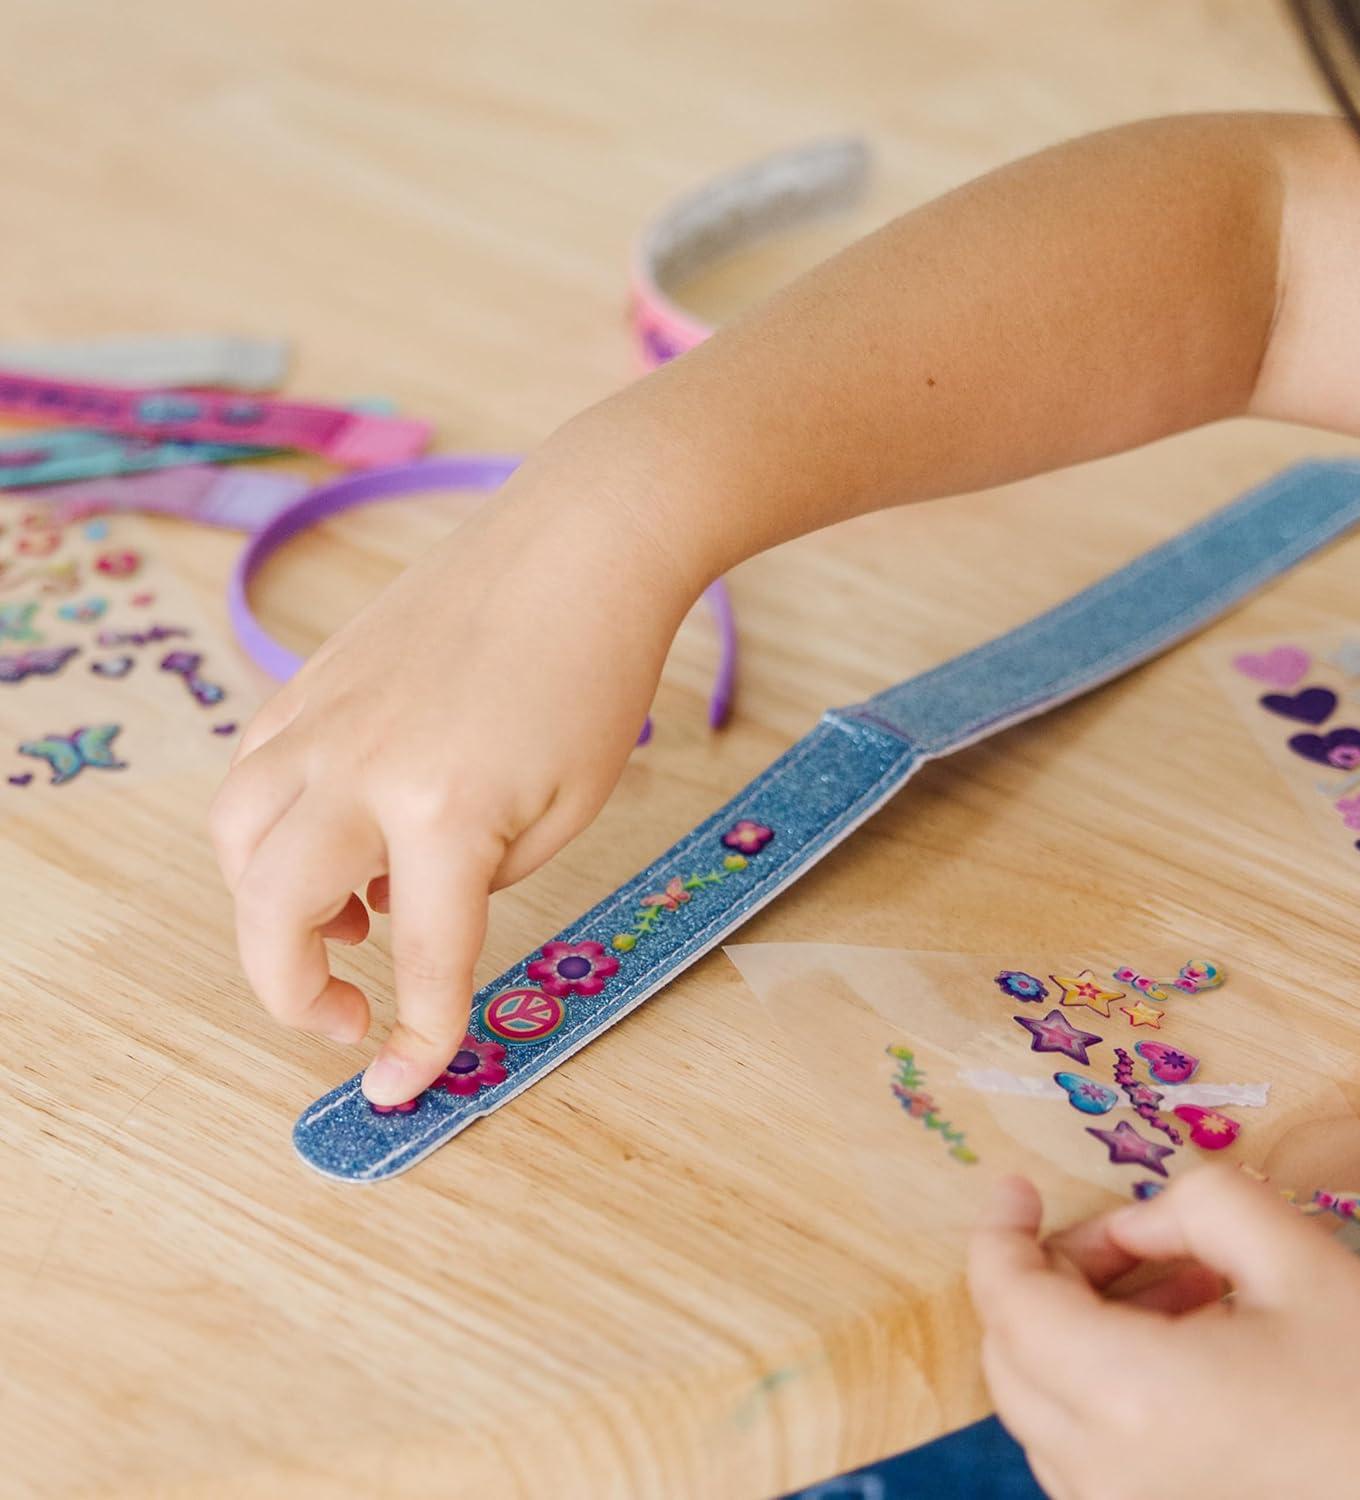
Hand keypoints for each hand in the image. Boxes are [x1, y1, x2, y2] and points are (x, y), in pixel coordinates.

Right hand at [211, 420, 705, 1103]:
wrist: (575, 544)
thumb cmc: (595, 675)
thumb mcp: (566, 808)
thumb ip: (480, 880)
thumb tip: (402, 909)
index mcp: (444, 810)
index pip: (423, 959)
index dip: (416, 1039)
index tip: (396, 1088)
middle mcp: (359, 767)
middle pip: (270, 909)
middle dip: (289, 991)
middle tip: (344, 1016)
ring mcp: (322, 717)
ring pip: (236, 839)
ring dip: (265, 907)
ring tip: (345, 923)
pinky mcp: (309, 681)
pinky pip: (255, 773)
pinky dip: (270, 829)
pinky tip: (334, 836)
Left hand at [968, 1166, 1359, 1499]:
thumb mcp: (1300, 1258)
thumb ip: (1194, 1204)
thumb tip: (1131, 1224)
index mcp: (1129, 1400)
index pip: (1008, 1303)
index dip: (998, 1233)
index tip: (1015, 1186)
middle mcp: (1107, 1476)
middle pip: (1010, 1357)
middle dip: (1045, 1279)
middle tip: (1121, 1240)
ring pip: (1041, 1411)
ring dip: (1077, 1334)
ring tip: (1180, 1290)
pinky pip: (1085, 1459)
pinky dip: (1102, 1392)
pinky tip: (1188, 1354)